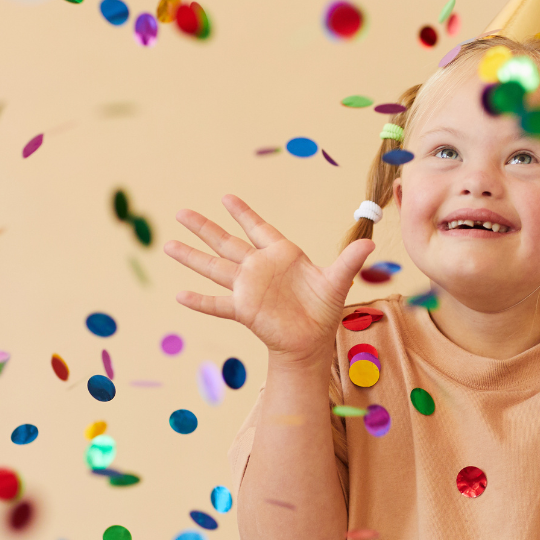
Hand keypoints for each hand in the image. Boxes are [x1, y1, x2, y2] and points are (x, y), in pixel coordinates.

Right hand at [164, 195, 374, 364]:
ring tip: (168, 245)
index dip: (243, 213)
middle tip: (181, 211)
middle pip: (226, 243)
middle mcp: (259, 268)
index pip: (258, 228)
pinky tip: (179, 295)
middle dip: (205, 228)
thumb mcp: (338, 281)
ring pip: (215, 268)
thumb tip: (371, 244)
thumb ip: (349, 261)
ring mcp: (248, 289)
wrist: (312, 342)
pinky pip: (218, 304)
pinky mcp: (244, 310)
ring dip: (192, 258)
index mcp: (281, 255)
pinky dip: (200, 301)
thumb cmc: (324, 310)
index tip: (225, 197)